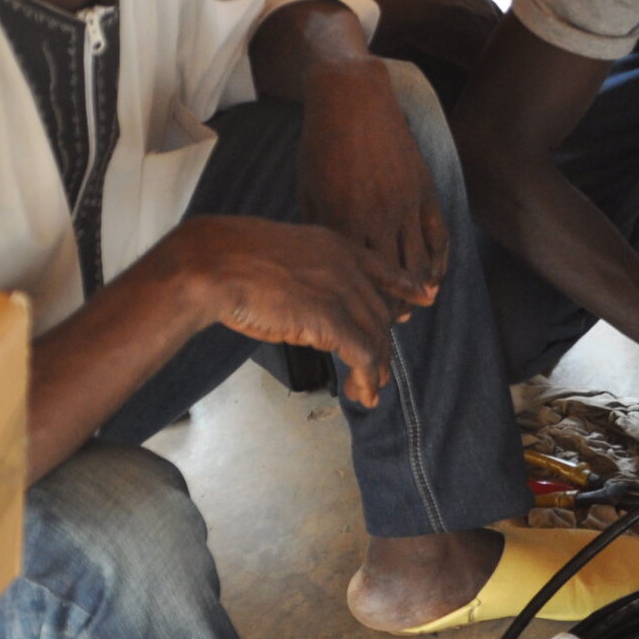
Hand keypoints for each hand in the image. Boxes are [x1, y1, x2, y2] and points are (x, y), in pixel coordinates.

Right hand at [170, 216, 414, 406]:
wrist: (214, 263)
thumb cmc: (230, 259)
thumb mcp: (281, 254)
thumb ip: (305, 272)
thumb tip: (308, 302)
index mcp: (335, 245)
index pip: (383, 267)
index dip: (405, 287)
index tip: (424, 298)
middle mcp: (347, 265)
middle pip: (380, 311)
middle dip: (383, 344)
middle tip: (380, 370)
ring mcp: (341, 290)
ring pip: (376, 335)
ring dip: (376, 369)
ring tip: (370, 391)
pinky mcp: (330, 318)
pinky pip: (362, 354)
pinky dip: (366, 377)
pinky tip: (363, 393)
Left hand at [299, 59, 447, 302]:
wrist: (352, 100)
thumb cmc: (322, 146)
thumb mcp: (310, 191)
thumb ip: (324, 230)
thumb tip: (335, 267)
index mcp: (343, 220)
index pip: (359, 281)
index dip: (364, 308)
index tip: (362, 322)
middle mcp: (378, 217)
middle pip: (393, 281)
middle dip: (394, 310)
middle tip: (392, 324)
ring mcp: (406, 204)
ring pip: (420, 265)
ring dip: (419, 292)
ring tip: (414, 306)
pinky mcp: (425, 190)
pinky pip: (440, 238)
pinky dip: (440, 263)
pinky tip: (434, 278)